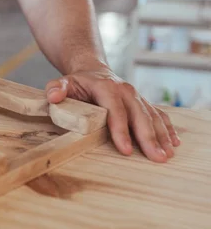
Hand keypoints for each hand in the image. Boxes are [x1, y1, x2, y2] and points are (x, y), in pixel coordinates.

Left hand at [46, 68, 180, 162]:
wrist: (92, 70)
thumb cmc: (77, 82)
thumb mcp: (63, 82)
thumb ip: (56, 88)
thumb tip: (53, 96)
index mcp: (107, 88)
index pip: (115, 111)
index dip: (121, 131)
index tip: (126, 150)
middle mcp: (126, 91)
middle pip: (139, 116)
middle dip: (148, 138)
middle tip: (157, 158)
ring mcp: (137, 97)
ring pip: (152, 117)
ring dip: (161, 136)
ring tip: (167, 155)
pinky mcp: (142, 103)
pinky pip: (158, 115)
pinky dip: (167, 129)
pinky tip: (174, 143)